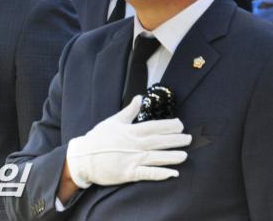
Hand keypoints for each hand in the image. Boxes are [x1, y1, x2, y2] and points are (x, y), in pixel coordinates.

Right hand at [66, 95, 191, 187]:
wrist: (83, 157)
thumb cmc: (98, 138)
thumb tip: (139, 98)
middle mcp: (133, 145)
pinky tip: (172, 173)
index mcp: (130, 131)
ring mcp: (131, 159)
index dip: (168, 126)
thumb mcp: (112, 121)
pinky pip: (147, 173)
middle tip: (189, 139)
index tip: (180, 125)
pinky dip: (160, 173)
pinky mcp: (128, 173)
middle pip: (158, 141)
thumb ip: (128, 111)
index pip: (153, 127)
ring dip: (171, 156)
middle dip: (175, 140)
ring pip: (156, 157)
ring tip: (184, 155)